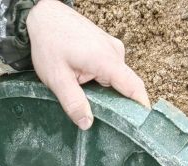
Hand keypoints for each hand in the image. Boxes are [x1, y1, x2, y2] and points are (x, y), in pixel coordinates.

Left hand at [27, 0, 149, 128]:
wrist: (44, 16)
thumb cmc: (49, 44)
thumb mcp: (57, 79)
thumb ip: (73, 103)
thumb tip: (87, 124)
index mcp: (106, 60)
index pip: (133, 87)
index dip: (140, 107)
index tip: (143, 126)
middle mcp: (115, 52)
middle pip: (126, 86)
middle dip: (120, 106)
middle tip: (111, 128)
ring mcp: (112, 49)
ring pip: (117, 80)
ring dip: (108, 94)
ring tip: (94, 109)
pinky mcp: (107, 48)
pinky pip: (111, 72)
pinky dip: (104, 84)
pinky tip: (90, 91)